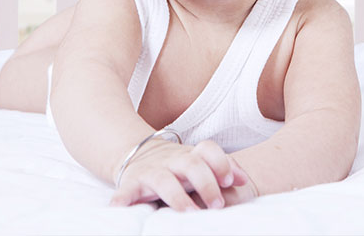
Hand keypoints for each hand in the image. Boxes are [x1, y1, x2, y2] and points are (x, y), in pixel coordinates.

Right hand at [109, 139, 252, 211]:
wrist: (137, 153)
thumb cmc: (177, 165)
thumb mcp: (198, 162)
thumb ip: (222, 168)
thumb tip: (243, 179)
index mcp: (190, 155)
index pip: (208, 150)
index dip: (220, 163)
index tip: (228, 182)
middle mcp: (172, 161)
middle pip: (190, 164)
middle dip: (205, 183)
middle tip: (217, 205)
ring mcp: (152, 171)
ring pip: (163, 180)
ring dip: (176, 196)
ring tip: (188, 213)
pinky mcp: (132, 183)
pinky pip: (125, 189)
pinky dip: (122, 198)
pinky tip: (119, 207)